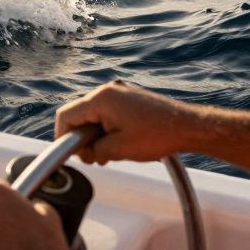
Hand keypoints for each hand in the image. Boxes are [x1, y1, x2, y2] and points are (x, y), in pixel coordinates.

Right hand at [56, 79, 191, 164]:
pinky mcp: (129, 99)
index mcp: (101, 99)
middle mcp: (108, 91)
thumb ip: (93, 150)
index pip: (67, 115)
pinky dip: (106, 130)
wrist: (187, 127)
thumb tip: (85, 152)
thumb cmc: (157, 135)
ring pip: (93, 116)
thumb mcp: (118, 149)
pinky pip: (107, 114)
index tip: (69, 153)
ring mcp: (120, 94)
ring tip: (107, 154)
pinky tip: (117, 145)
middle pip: (79, 115)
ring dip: (95, 136)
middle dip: (82, 139)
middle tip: (93, 158)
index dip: (62, 136)